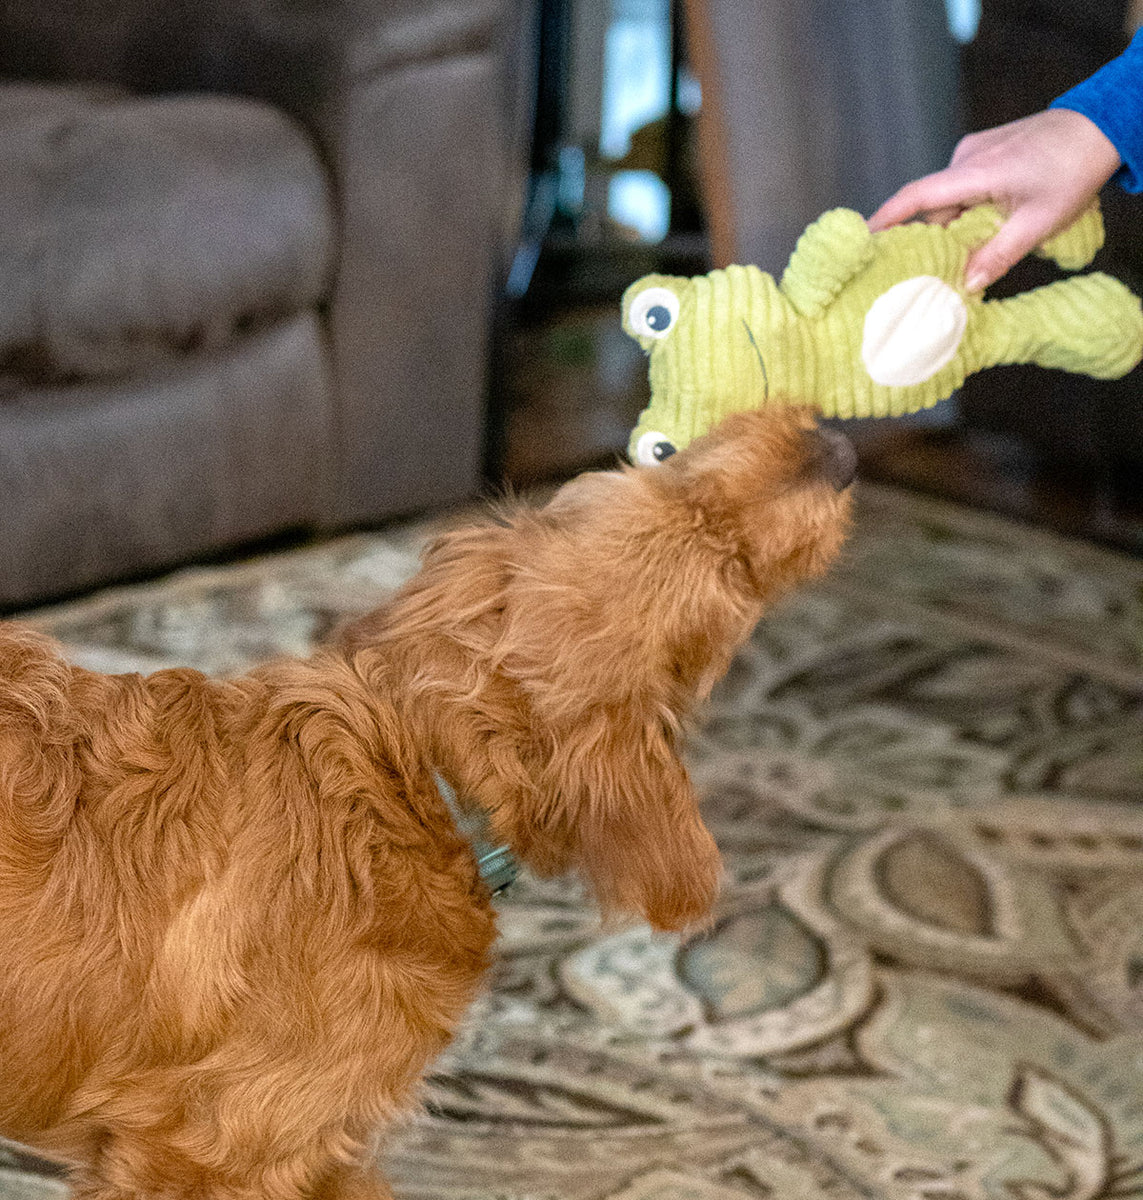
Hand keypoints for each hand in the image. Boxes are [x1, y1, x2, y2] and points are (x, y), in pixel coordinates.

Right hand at [868, 109, 1121, 289]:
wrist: (1102, 125)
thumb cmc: (1074, 171)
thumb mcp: (1039, 223)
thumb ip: (999, 256)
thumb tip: (965, 286)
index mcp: (976, 171)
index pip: (917, 196)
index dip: (886, 219)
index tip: (861, 239)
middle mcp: (966, 157)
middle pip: (934, 206)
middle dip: (931, 237)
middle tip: (928, 269)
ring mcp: (975, 150)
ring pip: (950, 199)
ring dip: (956, 225)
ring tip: (972, 248)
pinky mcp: (985, 150)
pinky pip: (963, 186)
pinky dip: (966, 209)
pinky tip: (985, 224)